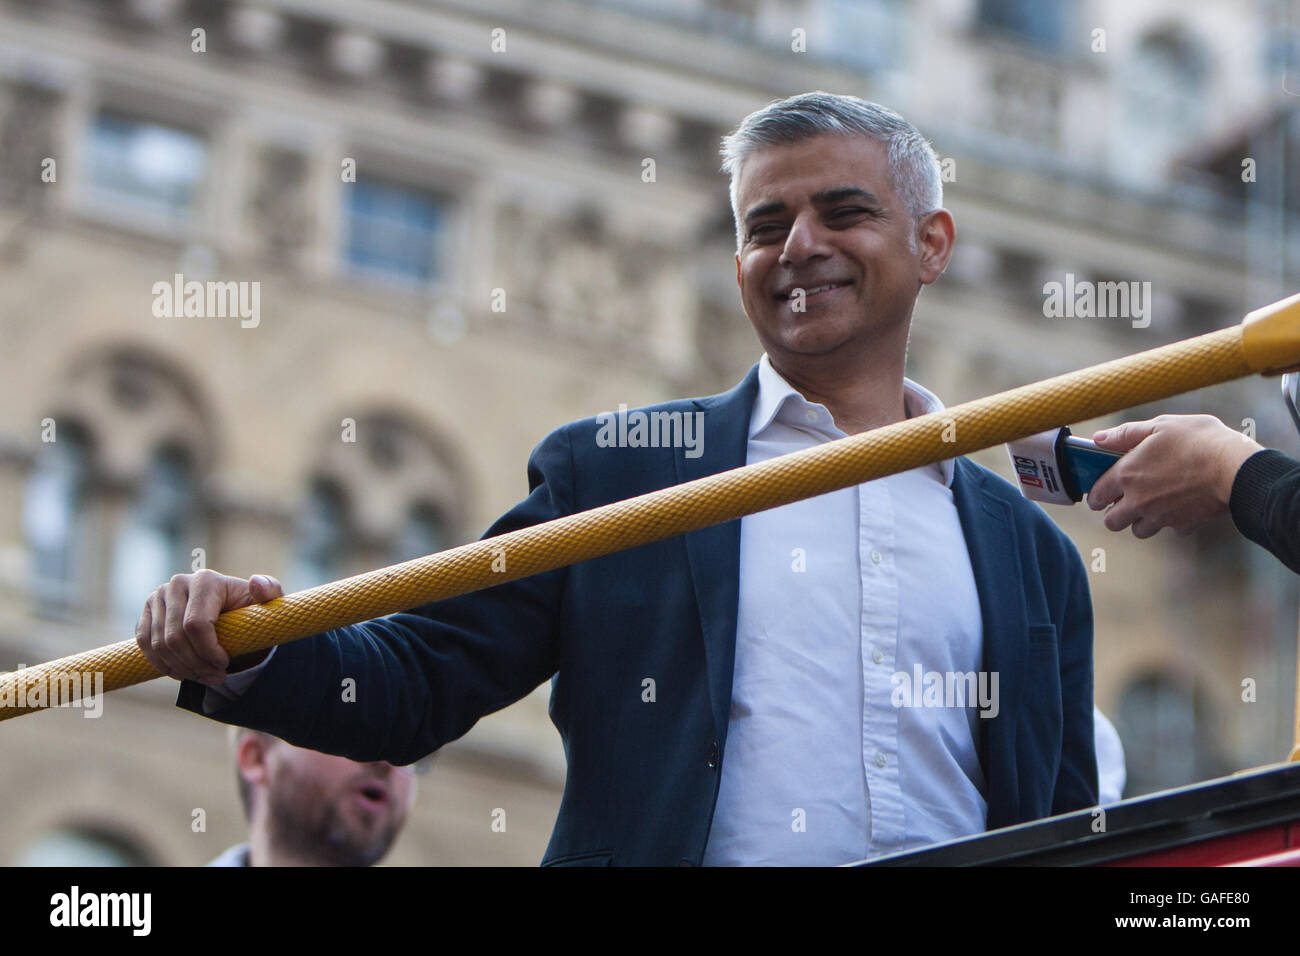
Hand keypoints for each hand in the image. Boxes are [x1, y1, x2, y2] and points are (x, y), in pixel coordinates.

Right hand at [135, 570, 283, 685]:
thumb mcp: (268, 601)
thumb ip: (270, 590)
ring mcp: (158, 597)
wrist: (231, 613)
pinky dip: (162, 664)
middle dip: (196, 665)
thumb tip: (256, 584)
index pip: (196, 625)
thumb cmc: (250, 609)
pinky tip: (182, 673)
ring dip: (181, 668)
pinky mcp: (147, 612)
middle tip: (216, 678)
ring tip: (203, 677)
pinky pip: (145, 644)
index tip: (224, 665)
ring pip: (159, 645)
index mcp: (205, 580)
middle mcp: (177, 584)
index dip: (208, 652)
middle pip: (175, 638)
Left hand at [1086, 414, 1263, 537]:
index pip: (1098, 494)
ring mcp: (1160, 516)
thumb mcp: (1160, 426)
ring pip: (1138, 531)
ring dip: (1140, 522)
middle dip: (1114, 513)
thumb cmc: (1199, 441)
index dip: (1096, 495)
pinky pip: (1170, 530)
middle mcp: (1138, 501)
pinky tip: (1180, 507)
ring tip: (1150, 506)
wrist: (1235, 468)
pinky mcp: (1182, 525)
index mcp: (1127, 475)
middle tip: (1122, 503)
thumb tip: (1099, 438)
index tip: (1099, 495)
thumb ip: (1125, 434)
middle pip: (1112, 521)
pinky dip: (1172, 522)